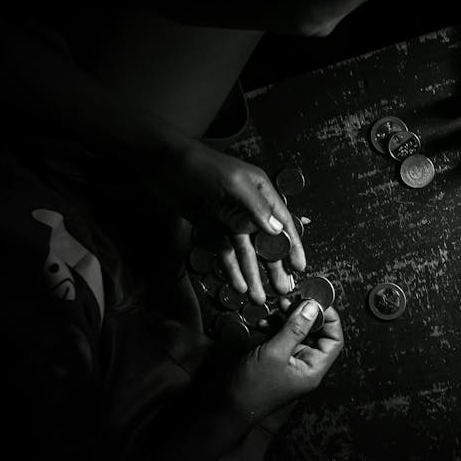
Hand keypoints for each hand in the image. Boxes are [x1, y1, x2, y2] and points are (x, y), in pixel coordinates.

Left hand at [173, 140, 305, 302]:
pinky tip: (238, 285)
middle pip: (266, 242)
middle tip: (282, 289)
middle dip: (275, 267)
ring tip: (258, 297)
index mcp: (261, 192)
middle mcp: (249, 208)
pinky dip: (232, 269)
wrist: (161, 164)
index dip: (292, 245)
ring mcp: (230, 220)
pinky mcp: (212, 228)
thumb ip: (256, 207)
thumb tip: (276, 229)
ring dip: (253, 274)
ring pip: (246, 252)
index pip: (282, 222)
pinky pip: (225, 252)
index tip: (300, 266)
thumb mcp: (233, 183)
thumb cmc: (200, 165)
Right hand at [228, 299, 342, 419]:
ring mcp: (290, 363)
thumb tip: (312, 307)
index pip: (334, 340)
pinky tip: (266, 322)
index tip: (317, 301)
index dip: (329, 319)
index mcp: (313, 369)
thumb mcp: (275, 353)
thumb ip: (295, 329)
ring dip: (289, 319)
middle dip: (305, 315)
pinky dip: (275, 328)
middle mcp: (305, 366)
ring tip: (279, 308)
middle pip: (316, 334)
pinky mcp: (275, 360)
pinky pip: (282, 339)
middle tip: (294, 300)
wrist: (227, 407)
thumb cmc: (253, 389)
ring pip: (297, 334)